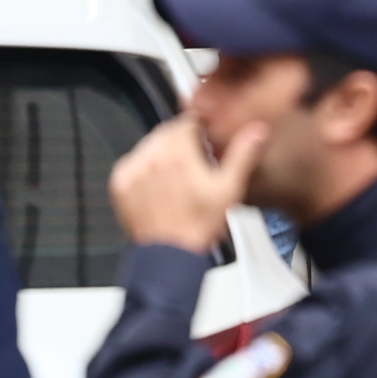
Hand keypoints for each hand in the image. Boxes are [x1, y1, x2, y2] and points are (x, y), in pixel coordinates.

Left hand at [107, 116, 264, 253]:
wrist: (171, 255)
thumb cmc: (199, 226)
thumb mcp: (229, 189)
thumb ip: (242, 156)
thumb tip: (256, 132)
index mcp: (178, 154)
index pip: (186, 122)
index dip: (198, 127)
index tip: (203, 135)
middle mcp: (152, 158)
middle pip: (166, 133)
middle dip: (181, 140)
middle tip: (193, 159)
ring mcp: (133, 170)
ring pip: (148, 146)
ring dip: (162, 152)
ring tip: (176, 175)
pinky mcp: (120, 184)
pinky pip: (131, 164)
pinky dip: (143, 167)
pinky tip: (157, 184)